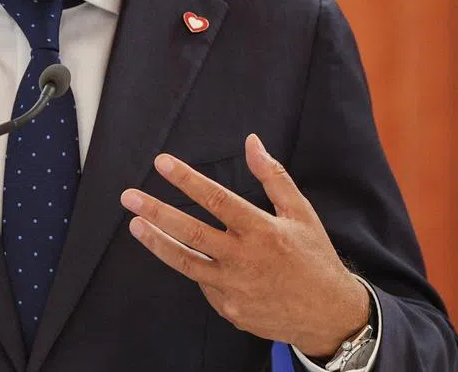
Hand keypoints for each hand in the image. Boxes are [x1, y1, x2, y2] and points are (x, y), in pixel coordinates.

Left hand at [120, 134, 368, 357]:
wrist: (328, 315)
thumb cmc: (314, 257)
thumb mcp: (301, 213)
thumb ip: (273, 177)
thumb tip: (252, 142)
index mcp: (262, 231)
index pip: (216, 199)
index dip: (186, 180)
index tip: (161, 163)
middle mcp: (245, 259)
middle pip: (191, 232)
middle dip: (156, 212)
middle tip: (129, 197)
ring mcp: (234, 288)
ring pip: (186, 263)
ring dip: (157, 242)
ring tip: (134, 225)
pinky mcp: (229, 310)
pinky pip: (204, 285)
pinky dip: (195, 268)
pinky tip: (186, 255)